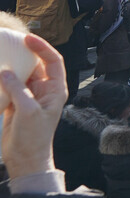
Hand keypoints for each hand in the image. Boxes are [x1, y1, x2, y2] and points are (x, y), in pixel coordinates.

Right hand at [0, 34, 66, 178]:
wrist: (24, 158)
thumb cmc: (34, 137)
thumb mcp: (28, 110)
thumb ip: (18, 89)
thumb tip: (5, 71)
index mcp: (56, 89)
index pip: (53, 61)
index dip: (42, 47)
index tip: (28, 38)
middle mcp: (44, 90)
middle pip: (36, 65)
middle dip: (24, 54)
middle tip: (10, 42)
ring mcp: (29, 96)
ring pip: (20, 75)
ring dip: (10, 66)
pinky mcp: (15, 103)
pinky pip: (8, 86)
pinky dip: (1, 80)